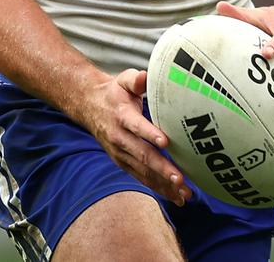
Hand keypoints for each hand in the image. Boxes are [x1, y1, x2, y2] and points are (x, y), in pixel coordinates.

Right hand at [81, 67, 191, 205]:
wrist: (90, 107)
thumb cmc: (114, 92)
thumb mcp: (122, 80)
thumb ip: (134, 79)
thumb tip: (145, 76)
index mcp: (122, 116)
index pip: (136, 125)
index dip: (150, 133)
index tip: (165, 141)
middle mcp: (120, 138)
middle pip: (142, 154)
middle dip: (161, 168)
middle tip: (180, 178)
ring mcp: (120, 153)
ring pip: (143, 171)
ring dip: (163, 183)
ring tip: (183, 192)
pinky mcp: (123, 163)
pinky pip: (141, 178)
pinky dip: (158, 189)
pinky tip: (176, 196)